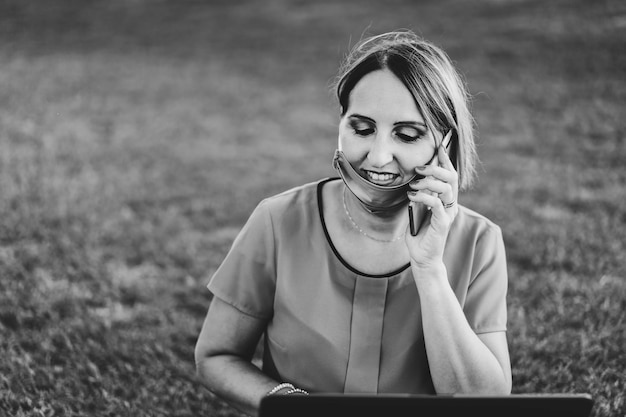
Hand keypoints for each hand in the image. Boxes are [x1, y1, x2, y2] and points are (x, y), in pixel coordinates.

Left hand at [405, 141, 458, 268]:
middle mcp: (451, 204)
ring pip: (446, 188)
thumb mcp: (416, 208)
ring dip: (428, 182)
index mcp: (446, 199)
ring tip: (412, 184)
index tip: (439, 146)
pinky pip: (436, 204)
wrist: (421, 257)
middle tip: (419, 167)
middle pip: (452, 177)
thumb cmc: (419, 233)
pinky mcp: (443, 223)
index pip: (450, 175)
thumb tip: (414, 177)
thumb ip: (419, 194)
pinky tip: (411, 197)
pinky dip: (423, 197)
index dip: (446, 160)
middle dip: (436, 167)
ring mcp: (448, 214)